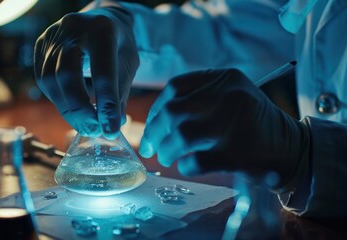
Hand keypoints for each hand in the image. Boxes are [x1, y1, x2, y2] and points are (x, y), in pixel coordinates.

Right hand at [34, 6, 138, 138]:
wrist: (101, 21)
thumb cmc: (118, 45)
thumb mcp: (128, 64)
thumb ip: (120, 93)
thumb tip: (113, 124)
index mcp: (102, 29)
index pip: (103, 73)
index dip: (106, 106)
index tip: (110, 131)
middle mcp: (73, 28)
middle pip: (66, 74)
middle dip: (79, 109)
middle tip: (93, 131)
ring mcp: (53, 35)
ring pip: (50, 79)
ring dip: (67, 109)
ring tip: (84, 125)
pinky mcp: (41, 44)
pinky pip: (43, 78)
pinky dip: (58, 99)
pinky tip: (72, 110)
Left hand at [139, 69, 308, 187]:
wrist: (291, 147)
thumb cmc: (252, 122)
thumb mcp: (230, 95)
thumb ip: (198, 98)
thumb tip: (155, 120)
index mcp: (224, 78)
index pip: (175, 87)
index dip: (156, 108)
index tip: (151, 125)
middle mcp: (229, 96)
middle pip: (174, 112)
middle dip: (154, 132)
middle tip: (150, 147)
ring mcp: (233, 124)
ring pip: (181, 136)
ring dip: (167, 150)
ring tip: (165, 157)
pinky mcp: (237, 154)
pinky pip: (196, 161)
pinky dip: (185, 166)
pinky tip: (186, 167)